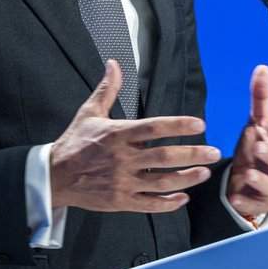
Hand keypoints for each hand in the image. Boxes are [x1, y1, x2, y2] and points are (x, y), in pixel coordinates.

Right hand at [50, 60, 221, 212]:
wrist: (53, 176)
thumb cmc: (74, 142)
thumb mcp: (89, 113)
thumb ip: (107, 89)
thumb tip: (113, 64)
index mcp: (118, 134)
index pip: (154, 128)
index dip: (179, 125)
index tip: (199, 124)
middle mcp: (123, 158)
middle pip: (164, 157)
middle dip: (193, 154)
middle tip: (214, 152)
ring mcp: (122, 181)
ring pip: (160, 182)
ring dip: (186, 178)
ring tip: (204, 173)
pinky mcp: (119, 201)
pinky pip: (148, 204)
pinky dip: (167, 203)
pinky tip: (182, 198)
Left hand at [227, 65, 267, 219]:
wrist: (245, 180)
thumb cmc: (255, 147)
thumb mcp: (256, 122)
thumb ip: (260, 98)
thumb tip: (262, 68)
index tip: (267, 126)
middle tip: (258, 147)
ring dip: (261, 180)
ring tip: (248, 174)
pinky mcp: (258, 204)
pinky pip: (255, 206)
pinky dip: (246, 202)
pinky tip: (236, 198)